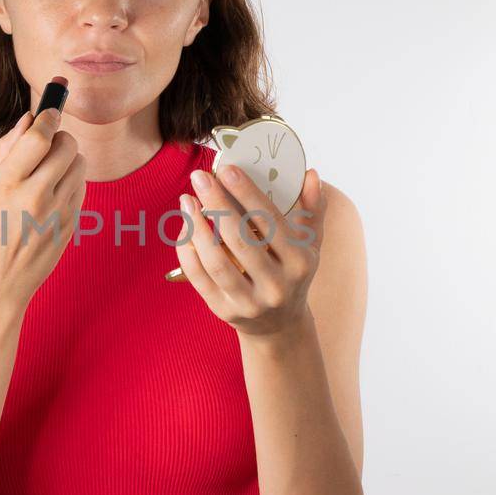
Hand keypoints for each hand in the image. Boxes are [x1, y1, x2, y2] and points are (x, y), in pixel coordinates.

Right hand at [0, 107, 85, 305]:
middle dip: (60, 138)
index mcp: (6, 183)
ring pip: (79, 163)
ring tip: (49, 171)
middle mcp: (34, 196)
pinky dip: (71, 181)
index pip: (39, 136)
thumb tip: (30, 118)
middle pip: (67, 145)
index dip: (49, 116)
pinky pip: (81, 186)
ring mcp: (57, 212)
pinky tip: (53, 194)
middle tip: (48, 144)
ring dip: (68, 159)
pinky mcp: (71, 224)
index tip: (51, 109)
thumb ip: (8, 151)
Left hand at [175, 164, 326, 336]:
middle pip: (240, 239)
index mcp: (300, 262)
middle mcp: (276, 285)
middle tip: (200, 177)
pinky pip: (199, 278)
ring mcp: (249, 302)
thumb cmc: (292, 273)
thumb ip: (312, 208)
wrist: (280, 325)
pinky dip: (187, 251)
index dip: (246, 194)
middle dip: (216, 203)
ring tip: (186, 200)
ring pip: (216, 261)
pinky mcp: (224, 311)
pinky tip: (183, 228)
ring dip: (196, 227)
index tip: (226, 169)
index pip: (270, 222)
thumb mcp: (310, 244)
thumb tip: (311, 174)